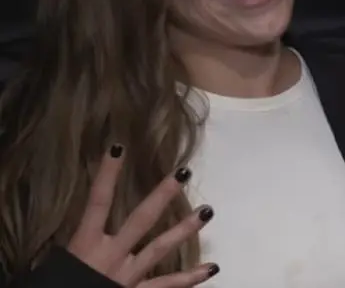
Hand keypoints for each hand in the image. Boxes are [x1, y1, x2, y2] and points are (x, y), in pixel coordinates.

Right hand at [66, 144, 217, 287]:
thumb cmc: (55, 285)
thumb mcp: (55, 263)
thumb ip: (70, 246)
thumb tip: (78, 234)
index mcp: (86, 244)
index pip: (98, 202)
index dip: (107, 174)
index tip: (119, 148)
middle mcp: (111, 255)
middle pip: (141, 219)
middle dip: (162, 195)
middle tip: (183, 172)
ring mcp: (128, 275)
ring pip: (161, 248)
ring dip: (185, 229)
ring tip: (207, 211)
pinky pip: (167, 286)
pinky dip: (191, 278)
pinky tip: (212, 268)